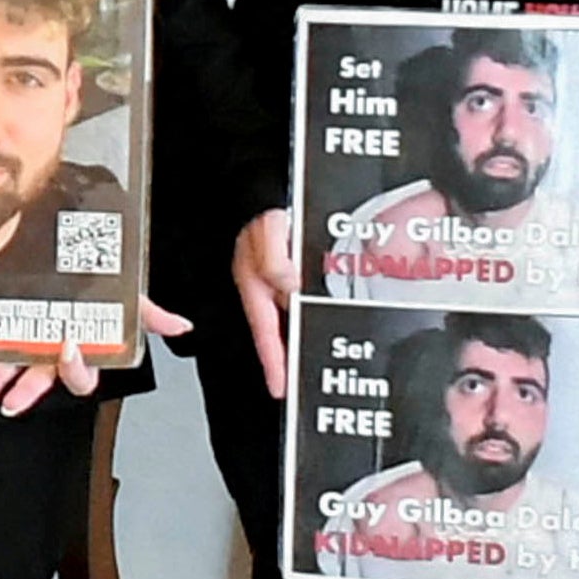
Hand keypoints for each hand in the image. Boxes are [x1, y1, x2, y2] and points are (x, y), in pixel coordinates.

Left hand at [0, 289, 180, 419]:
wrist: (74, 254)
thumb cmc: (102, 280)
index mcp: (85, 348)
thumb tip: (181, 326)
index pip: (83, 375)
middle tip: (7, 402)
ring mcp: (29, 340)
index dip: (75, 369)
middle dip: (23, 391)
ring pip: (11, 368)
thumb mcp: (127, 295)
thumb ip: (149, 313)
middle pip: (41, 379)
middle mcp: (55, 349)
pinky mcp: (6, 327)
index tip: (68, 349)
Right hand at [230, 204, 300, 400]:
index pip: (265, 333)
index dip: (273, 362)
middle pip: (277, 334)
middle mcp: (265, 288)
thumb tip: (290, 288)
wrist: (268, 192)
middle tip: (298, 384)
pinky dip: (311, 315)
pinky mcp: (291, 274)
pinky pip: (301, 302)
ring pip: (290, 321)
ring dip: (301, 340)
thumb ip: (277, 262)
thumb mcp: (269, 232)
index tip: (279, 386)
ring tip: (312, 363)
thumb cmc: (263, 210)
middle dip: (288, 360)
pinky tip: (324, 321)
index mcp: (254, 285)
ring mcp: (279, 283)